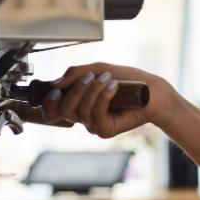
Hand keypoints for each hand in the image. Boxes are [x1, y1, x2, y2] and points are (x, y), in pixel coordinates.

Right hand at [41, 62, 178, 137]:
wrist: (150, 89)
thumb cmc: (126, 79)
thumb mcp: (97, 70)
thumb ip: (74, 74)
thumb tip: (55, 83)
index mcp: (77, 102)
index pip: (52, 111)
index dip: (49, 102)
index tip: (56, 88)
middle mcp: (83, 116)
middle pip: (63, 110)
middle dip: (75, 90)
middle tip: (90, 77)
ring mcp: (93, 125)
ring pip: (79, 111)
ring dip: (93, 90)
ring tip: (108, 79)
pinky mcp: (106, 129)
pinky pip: (95, 114)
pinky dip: (103, 97)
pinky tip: (113, 87)